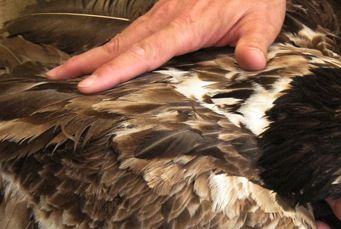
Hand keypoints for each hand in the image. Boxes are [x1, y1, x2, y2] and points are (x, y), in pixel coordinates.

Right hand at [46, 0, 285, 92]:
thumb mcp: (263, 21)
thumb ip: (255, 43)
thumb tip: (252, 63)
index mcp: (189, 25)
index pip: (146, 53)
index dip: (116, 71)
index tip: (89, 85)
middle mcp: (169, 18)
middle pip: (122, 43)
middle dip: (89, 62)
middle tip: (57, 77)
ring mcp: (165, 12)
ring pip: (125, 35)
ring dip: (97, 52)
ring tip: (68, 69)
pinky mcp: (168, 10)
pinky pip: (136, 30)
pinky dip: (116, 44)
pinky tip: (108, 54)